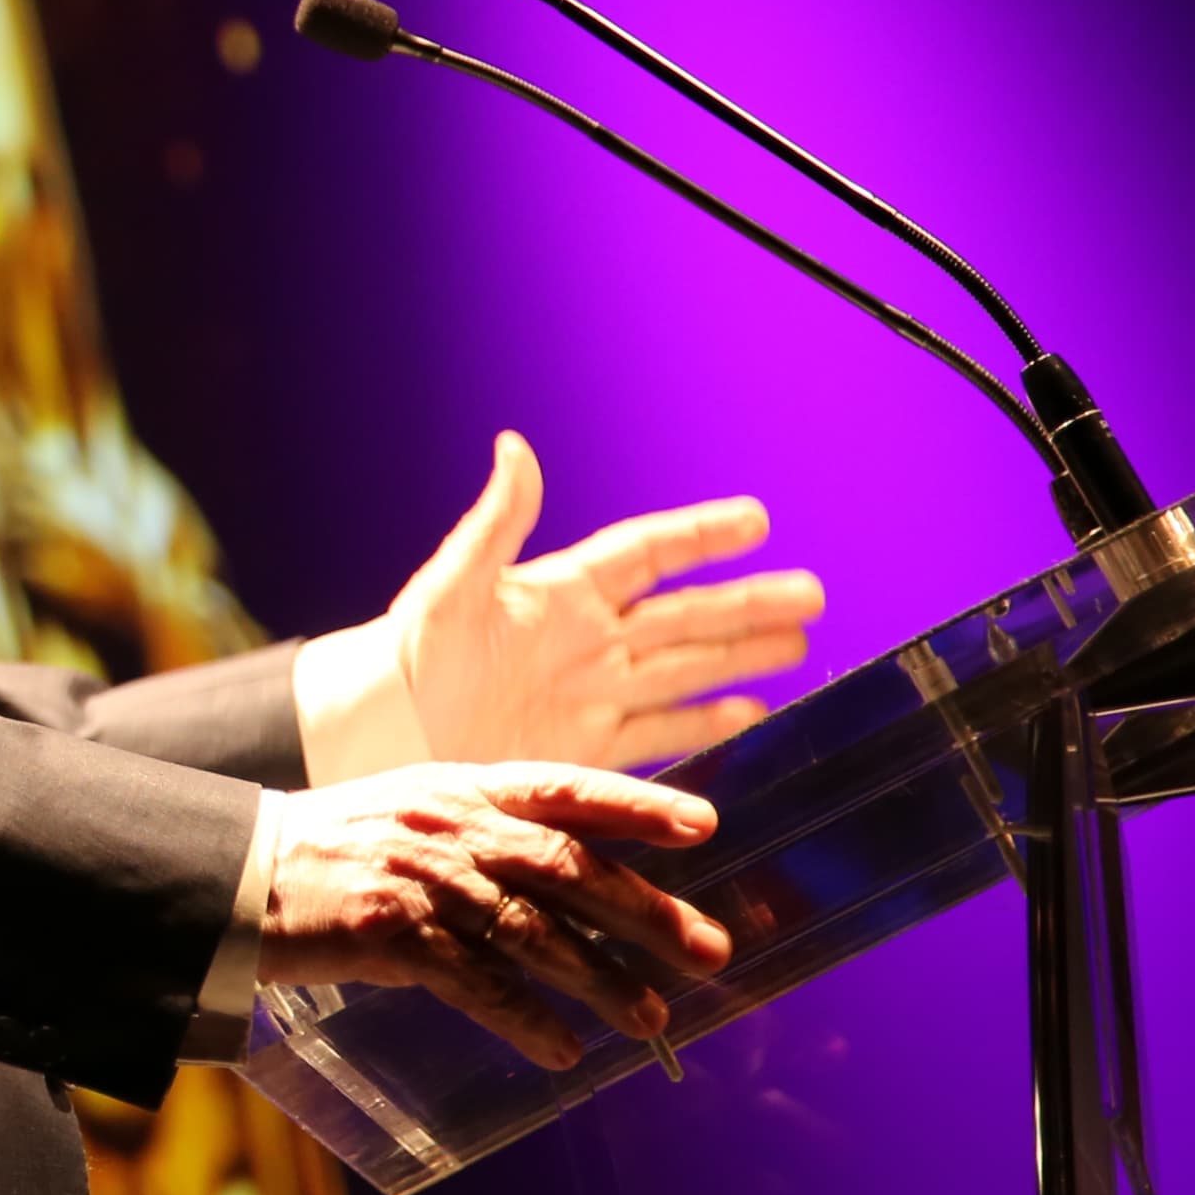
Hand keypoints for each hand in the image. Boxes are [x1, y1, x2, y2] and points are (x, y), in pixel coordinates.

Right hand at [256, 761, 730, 1069]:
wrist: (233, 870)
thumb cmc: (329, 846)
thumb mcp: (412, 808)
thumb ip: (485, 827)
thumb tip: (564, 867)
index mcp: (461, 787)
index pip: (567, 786)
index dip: (638, 804)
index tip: (704, 825)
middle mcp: (452, 826)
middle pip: (569, 866)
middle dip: (646, 910)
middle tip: (709, 948)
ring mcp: (423, 879)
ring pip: (536, 933)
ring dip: (602, 979)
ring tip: (652, 1017)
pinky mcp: (391, 934)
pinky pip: (477, 985)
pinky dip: (527, 1020)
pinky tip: (562, 1051)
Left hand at [309, 433, 822, 775]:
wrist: (381, 730)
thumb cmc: (407, 653)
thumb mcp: (451, 585)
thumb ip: (495, 524)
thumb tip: (514, 448)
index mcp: (562, 591)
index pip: (648, 554)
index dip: (701, 536)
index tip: (757, 521)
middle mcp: (588, 639)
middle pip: (686, 615)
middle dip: (748, 603)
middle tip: (813, 594)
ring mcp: (592, 693)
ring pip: (687, 670)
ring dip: (743, 657)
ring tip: (799, 643)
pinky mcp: (587, 746)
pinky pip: (663, 729)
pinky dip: (710, 721)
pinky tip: (755, 713)